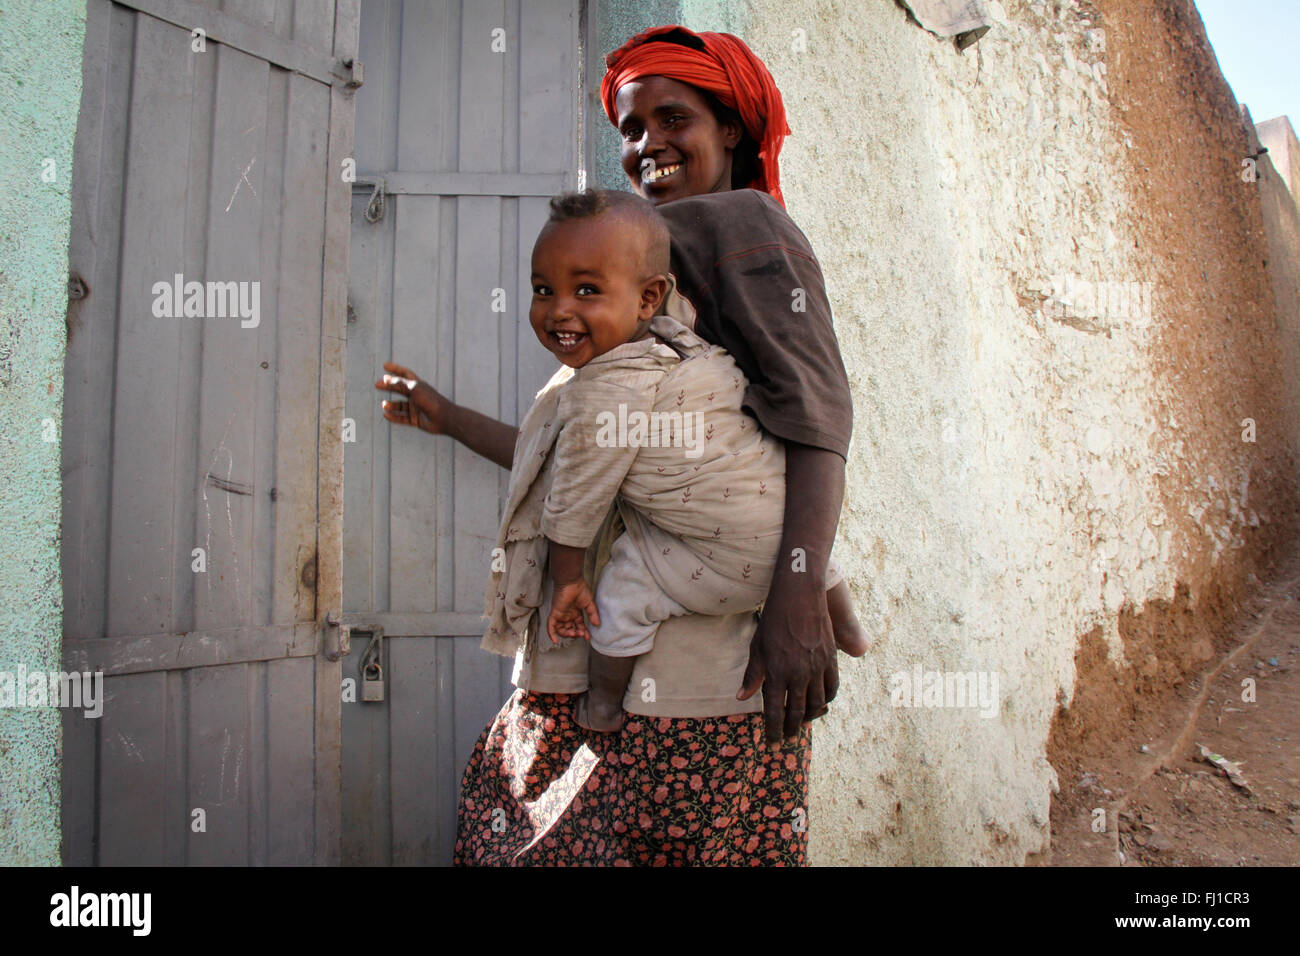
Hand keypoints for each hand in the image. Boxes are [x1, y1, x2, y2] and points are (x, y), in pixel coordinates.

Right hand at [375, 361, 451, 433]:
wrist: (444, 418)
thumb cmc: (430, 400)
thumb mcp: (414, 388)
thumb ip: (400, 383)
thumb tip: (386, 378)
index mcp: (418, 385)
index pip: (405, 374)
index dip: (395, 369)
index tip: (385, 365)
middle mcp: (416, 395)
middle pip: (399, 389)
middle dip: (388, 386)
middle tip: (377, 384)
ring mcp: (416, 407)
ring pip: (400, 405)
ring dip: (391, 405)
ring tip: (384, 405)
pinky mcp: (416, 419)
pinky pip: (402, 418)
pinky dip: (394, 417)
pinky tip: (386, 415)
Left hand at [547, 578, 600, 643]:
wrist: (572, 582)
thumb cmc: (580, 589)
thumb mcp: (589, 603)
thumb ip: (593, 614)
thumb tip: (597, 624)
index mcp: (575, 613)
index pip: (579, 626)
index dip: (583, 632)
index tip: (588, 637)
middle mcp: (567, 615)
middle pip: (570, 629)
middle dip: (575, 634)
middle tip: (581, 634)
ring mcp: (561, 615)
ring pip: (561, 629)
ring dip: (567, 634)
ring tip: (574, 634)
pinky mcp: (555, 613)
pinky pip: (550, 625)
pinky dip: (551, 634)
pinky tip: (555, 641)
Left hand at [738, 578, 837, 744]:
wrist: (799, 597)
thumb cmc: (773, 621)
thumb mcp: (757, 647)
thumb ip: (752, 675)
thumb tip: (742, 698)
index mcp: (776, 673)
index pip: (775, 712)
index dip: (774, 731)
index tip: (773, 743)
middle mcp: (798, 674)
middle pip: (796, 712)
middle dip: (791, 729)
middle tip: (788, 739)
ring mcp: (816, 668)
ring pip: (816, 703)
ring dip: (809, 717)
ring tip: (803, 723)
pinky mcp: (830, 660)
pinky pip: (832, 688)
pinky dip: (826, 700)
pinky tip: (820, 703)